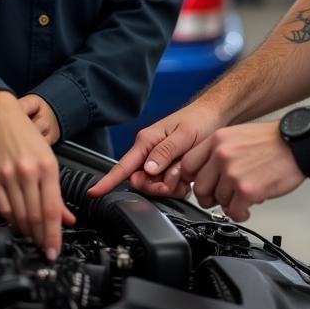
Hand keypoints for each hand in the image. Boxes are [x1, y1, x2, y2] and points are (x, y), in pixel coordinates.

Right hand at [0, 91, 74, 257]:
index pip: (52, 209)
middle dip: (41, 238)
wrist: (0, 118)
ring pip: (19, 215)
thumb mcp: (49, 159)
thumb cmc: (26, 137)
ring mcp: (8, 176)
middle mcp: (28, 172)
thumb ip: (57, 193)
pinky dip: (12, 221)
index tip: (54, 250)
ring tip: (33, 238)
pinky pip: (3, 208)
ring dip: (27, 232)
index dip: (53, 234)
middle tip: (44, 249)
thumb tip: (66, 219)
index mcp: (47, 167)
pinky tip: (18, 225)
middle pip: (35, 216)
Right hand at [88, 100, 223, 198]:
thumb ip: (165, 152)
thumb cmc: (199, 120)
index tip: (94, 192)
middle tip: (174, 181)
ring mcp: (159, 161)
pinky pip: (167, 186)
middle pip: (140, 181)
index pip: (123, 165)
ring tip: (185, 171)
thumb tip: (147, 169)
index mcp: (147, 141)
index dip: (107, 181)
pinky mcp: (169, 167)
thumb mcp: (184, 136)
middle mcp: (149, 151)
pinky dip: (178, 186)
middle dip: (156, 186)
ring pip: (155, 185)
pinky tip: (188, 177)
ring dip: (170, 185)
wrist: (215, 116)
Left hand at [182, 122, 305, 221]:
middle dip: (209, 198)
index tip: (200, 186)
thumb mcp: (238, 135)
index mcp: (217, 140)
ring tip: (242, 199)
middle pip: (199, 187)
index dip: (192, 180)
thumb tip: (206, 172)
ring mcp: (233, 172)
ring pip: (218, 201)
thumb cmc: (273, 141)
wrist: (297, 144)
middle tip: (220, 199)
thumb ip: (219, 151)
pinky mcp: (246, 190)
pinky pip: (233, 212)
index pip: (187, 165)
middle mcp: (221, 154)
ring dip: (229, 205)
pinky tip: (248, 208)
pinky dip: (240, 214)